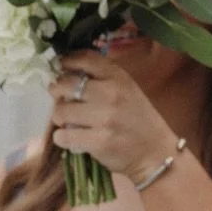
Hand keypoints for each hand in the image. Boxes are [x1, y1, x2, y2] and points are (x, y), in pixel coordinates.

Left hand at [50, 52, 178, 183]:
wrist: (155, 152)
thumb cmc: (137, 120)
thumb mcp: (127, 90)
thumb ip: (102, 80)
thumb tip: (66, 74)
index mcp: (119, 77)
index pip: (85, 58)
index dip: (65, 61)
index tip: (58, 67)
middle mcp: (112, 93)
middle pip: (66, 84)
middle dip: (56, 91)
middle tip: (59, 99)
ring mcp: (105, 118)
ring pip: (61, 111)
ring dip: (58, 117)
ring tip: (66, 121)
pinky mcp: (99, 141)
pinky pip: (64, 136)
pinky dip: (62, 138)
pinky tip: (69, 138)